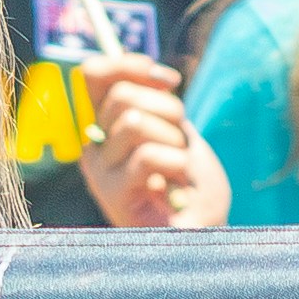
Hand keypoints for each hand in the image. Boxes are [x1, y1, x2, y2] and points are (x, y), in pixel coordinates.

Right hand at [69, 49, 227, 228]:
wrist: (205, 232)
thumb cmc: (190, 183)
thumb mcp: (175, 130)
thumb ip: (157, 100)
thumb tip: (149, 67)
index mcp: (105, 126)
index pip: (94, 75)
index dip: (131, 66)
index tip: (170, 80)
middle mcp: (94, 146)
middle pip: (121, 96)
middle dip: (167, 109)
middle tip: (181, 139)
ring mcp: (99, 172)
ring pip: (133, 122)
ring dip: (173, 140)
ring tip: (180, 166)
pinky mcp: (113, 195)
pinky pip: (147, 156)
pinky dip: (176, 165)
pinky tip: (179, 186)